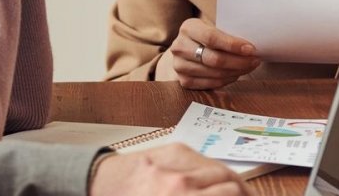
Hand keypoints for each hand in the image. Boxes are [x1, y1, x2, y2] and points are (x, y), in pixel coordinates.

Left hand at [90, 143, 245, 195]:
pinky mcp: (176, 148)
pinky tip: (215, 182)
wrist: (95, 184)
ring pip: (222, 170)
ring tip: (234, 193)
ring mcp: (178, 162)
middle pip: (231, 183)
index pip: (230, 193)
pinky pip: (206, 160)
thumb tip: (229, 195)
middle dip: (243, 193)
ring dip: (232, 184)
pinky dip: (215, 172)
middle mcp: (179, 181)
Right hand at [161, 19, 259, 89]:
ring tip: (249, 67)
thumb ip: (229, 31)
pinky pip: (209, 84)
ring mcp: (179, 65)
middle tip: (255, 60)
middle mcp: (179, 46)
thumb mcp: (216, 25)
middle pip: (213, 59)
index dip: (233, 45)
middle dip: (238, 61)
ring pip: (213, 73)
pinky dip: (227, 80)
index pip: (212, 38)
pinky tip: (236, 74)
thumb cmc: (210, 34)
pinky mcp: (183, 81)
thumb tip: (252, 45)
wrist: (191, 46)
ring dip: (236, 72)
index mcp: (188, 27)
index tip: (251, 49)